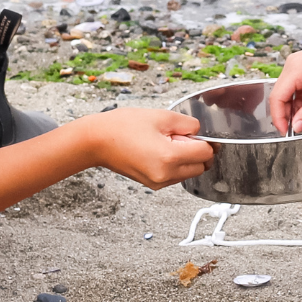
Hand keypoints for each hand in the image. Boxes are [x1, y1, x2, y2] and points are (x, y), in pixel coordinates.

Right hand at [76, 106, 213, 189]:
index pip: (206, 153)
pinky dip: (174, 165)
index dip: (205, 140)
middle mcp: (166, 175)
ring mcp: (158, 182)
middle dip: (196, 151)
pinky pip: (175, 176)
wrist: (96, 141)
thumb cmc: (122, 127)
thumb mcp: (161, 116)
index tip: (195, 133)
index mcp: (170, 157)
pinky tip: (158, 151)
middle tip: (177, 136)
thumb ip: (188, 124)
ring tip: (164, 142)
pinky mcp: (152, 184)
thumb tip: (200, 133)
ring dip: (186, 158)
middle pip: (201, 166)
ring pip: (189, 173)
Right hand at [270, 26, 301, 132]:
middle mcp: (293, 64)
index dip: (279, 117)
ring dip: (297, 105)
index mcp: (296, 68)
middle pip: (281, 94)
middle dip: (287, 113)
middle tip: (299, 127)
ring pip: (290, 91)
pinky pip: (298, 86)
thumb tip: (297, 125)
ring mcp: (299, 64)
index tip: (286, 132)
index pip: (277, 97)